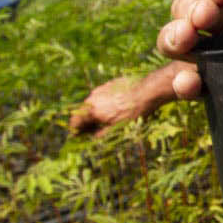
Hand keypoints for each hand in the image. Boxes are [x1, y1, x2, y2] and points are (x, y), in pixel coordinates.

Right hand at [69, 65, 184, 134]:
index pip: (74, 122)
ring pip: (92, 103)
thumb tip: (92, 138)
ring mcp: (100, 89)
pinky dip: (103, 103)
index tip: (80, 136)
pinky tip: (116, 108)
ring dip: (95, 112)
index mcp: (92, 110)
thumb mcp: (117, 129)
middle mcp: (93, 98)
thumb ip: (101, 135)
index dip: (76, 131)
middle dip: (87, 122)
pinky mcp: (109, 84)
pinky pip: (101, 96)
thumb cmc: (133, 112)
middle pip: (82, 112)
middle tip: (95, 130)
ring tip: (108, 119)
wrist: (147, 91)